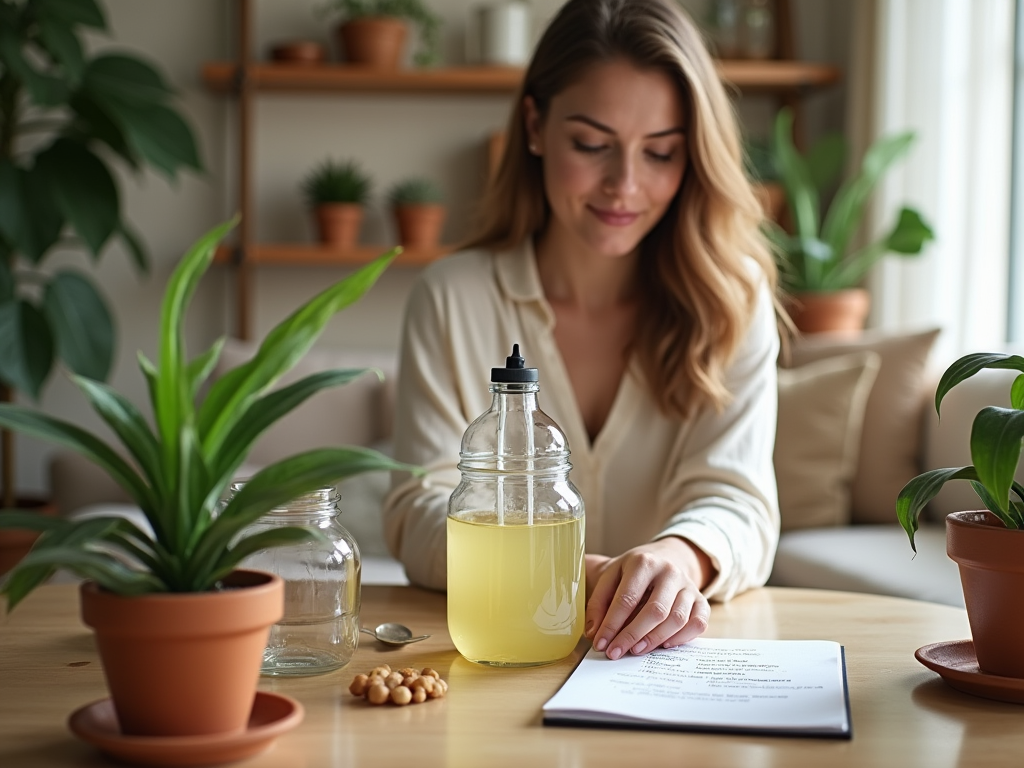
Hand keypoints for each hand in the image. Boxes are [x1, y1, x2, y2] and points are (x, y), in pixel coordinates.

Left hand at [584, 538, 712, 659]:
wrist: (664, 558)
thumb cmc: (632, 572)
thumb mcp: (610, 576)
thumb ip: (599, 603)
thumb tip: (594, 633)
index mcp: (643, 562)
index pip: (627, 598)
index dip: (612, 624)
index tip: (601, 644)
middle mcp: (669, 571)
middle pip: (655, 610)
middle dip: (633, 635)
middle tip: (616, 653)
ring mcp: (688, 586)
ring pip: (677, 618)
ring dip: (655, 639)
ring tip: (636, 651)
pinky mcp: (701, 600)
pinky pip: (698, 622)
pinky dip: (682, 638)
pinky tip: (664, 646)